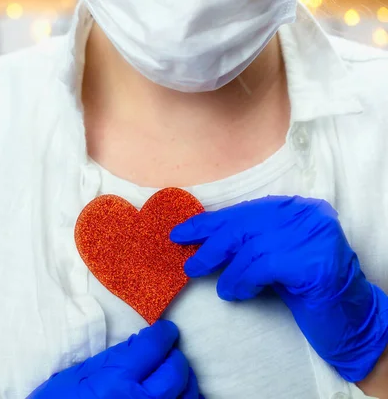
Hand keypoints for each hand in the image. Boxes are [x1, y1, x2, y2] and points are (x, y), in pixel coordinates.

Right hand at [28, 320, 202, 398]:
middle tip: (168, 351)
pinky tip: (179, 396)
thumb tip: (141, 343)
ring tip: (175, 374)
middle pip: (176, 370)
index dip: (163, 333)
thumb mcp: (78, 376)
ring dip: (185, 380)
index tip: (165, 330)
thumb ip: (112, 359)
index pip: (153, 347)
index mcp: (116, 382)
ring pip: (188, 396)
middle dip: (174, 356)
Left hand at [170, 196, 387, 382]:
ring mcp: (314, 236)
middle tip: (189, 265)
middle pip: (244, 225)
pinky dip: (243, 281)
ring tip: (224, 289)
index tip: (180, 233)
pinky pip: (262, 266)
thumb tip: (199, 240)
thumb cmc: (304, 289)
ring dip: (228, 271)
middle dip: (210, 245)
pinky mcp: (314, 262)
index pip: (244, 211)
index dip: (209, 222)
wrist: (349, 320)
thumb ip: (246, 241)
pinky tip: (239, 294)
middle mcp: (307, 215)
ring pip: (250, 246)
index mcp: (296, 208)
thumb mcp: (272, 256)